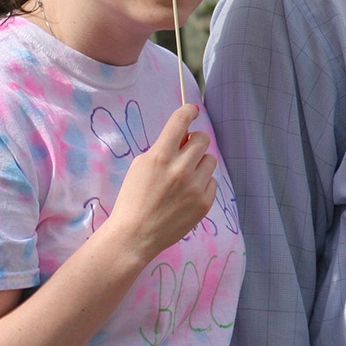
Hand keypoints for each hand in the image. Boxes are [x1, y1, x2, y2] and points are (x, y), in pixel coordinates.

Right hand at [104, 105, 218, 263]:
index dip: (187, 112)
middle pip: (202, 139)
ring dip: (199, 164)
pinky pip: (212, 182)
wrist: (135, 235)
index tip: (191, 111)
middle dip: (194, 141)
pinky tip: (186, 195)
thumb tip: (182, 137)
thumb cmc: (133, 199)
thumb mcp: (140, 167)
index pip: (180, 122)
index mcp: (160, 157)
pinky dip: (202, 184)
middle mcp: (181, 169)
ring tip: (184, 178)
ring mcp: (195, 186)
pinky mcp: (205, 201)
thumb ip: (162, 150)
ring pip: (210, 160)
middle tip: (185, 151)